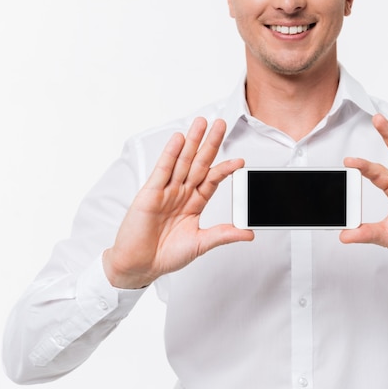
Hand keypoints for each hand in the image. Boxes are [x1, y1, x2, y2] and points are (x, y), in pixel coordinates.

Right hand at [103, 117, 253, 288]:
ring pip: (182, 162)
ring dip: (191, 142)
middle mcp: (181, 193)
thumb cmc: (166, 255)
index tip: (240, 161)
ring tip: (201, 124)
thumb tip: (248, 233)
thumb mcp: (200, 244)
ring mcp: (165, 191)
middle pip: (199, 163)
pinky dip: (170, 154)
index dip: (225, 169)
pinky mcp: (150, 193)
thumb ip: (223, 235)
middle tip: (220, 124)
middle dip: (210, 144)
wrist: (139, 264)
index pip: (212, 180)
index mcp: (194, 204)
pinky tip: (178, 140)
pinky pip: (163, 170)